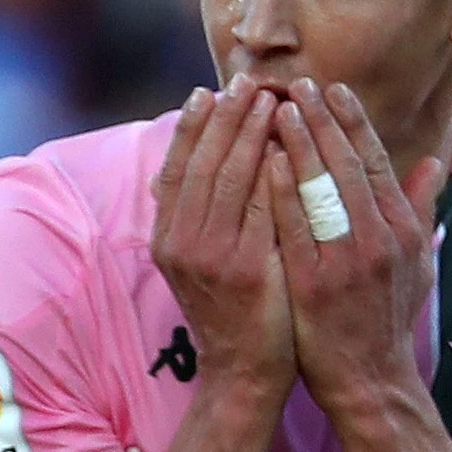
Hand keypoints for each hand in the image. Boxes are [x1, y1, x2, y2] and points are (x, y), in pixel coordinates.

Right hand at [146, 84, 298, 391]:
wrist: (246, 369)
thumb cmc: (235, 310)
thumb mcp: (200, 263)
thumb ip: (196, 217)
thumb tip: (187, 169)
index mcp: (167, 239)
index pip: (175, 168)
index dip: (192, 127)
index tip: (210, 92)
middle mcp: (179, 244)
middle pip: (200, 164)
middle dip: (224, 118)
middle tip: (246, 82)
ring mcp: (208, 256)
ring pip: (227, 177)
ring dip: (248, 132)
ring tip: (269, 98)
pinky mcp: (242, 267)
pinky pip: (256, 205)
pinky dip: (268, 168)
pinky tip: (284, 140)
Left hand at [268, 82, 449, 417]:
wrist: (370, 381)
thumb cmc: (388, 320)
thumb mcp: (418, 263)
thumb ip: (421, 210)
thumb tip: (433, 162)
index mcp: (402, 228)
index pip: (375, 161)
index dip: (353, 122)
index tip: (334, 89)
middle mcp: (380, 238)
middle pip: (348, 165)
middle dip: (323, 120)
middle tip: (300, 83)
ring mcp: (348, 262)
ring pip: (322, 189)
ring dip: (299, 144)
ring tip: (278, 108)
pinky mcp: (315, 285)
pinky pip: (295, 228)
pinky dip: (281, 192)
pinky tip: (266, 162)